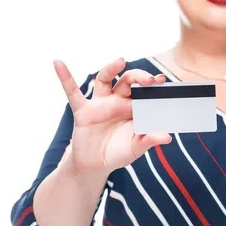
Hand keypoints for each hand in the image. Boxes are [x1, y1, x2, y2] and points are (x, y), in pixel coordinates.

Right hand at [53, 58, 171, 175]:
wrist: (96, 165)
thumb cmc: (118, 152)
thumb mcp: (135, 148)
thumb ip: (149, 141)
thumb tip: (167, 138)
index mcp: (134, 108)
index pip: (144, 91)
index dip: (152, 84)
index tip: (162, 80)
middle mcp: (118, 101)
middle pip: (127, 81)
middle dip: (138, 77)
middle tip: (149, 79)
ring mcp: (100, 104)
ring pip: (105, 79)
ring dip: (111, 68)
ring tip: (120, 60)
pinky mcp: (83, 111)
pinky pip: (72, 92)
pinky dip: (65, 77)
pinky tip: (58, 63)